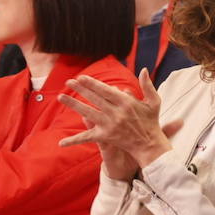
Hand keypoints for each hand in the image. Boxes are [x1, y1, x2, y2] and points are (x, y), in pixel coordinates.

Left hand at [57, 70, 176, 168]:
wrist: (149, 144)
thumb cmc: (151, 121)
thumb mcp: (153, 102)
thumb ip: (147, 85)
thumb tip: (144, 69)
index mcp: (127, 103)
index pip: (106, 90)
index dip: (92, 84)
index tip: (81, 77)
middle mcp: (117, 113)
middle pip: (95, 99)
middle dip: (80, 89)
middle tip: (68, 82)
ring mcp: (110, 125)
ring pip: (88, 113)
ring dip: (74, 105)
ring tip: (61, 97)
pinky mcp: (106, 137)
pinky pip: (88, 137)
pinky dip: (74, 140)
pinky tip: (61, 142)